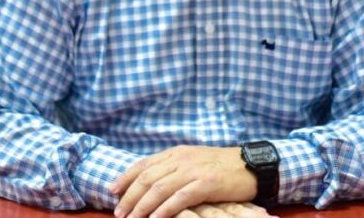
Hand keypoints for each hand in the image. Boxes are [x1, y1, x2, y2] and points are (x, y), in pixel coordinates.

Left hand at [110, 145, 256, 217]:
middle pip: (147, 177)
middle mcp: (182, 158)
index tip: (111, 191)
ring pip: (159, 188)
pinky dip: (165, 210)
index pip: (144, 164)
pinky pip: (180, 198)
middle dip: (129, 196)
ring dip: (142, 206)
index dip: (125, 177)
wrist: (251, 165)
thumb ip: (174, 168)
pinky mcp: (206, 184)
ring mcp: (193, 170)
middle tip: (119, 213)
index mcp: (177, 152)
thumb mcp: (194, 161)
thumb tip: (152, 182)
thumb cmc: (222, 167)